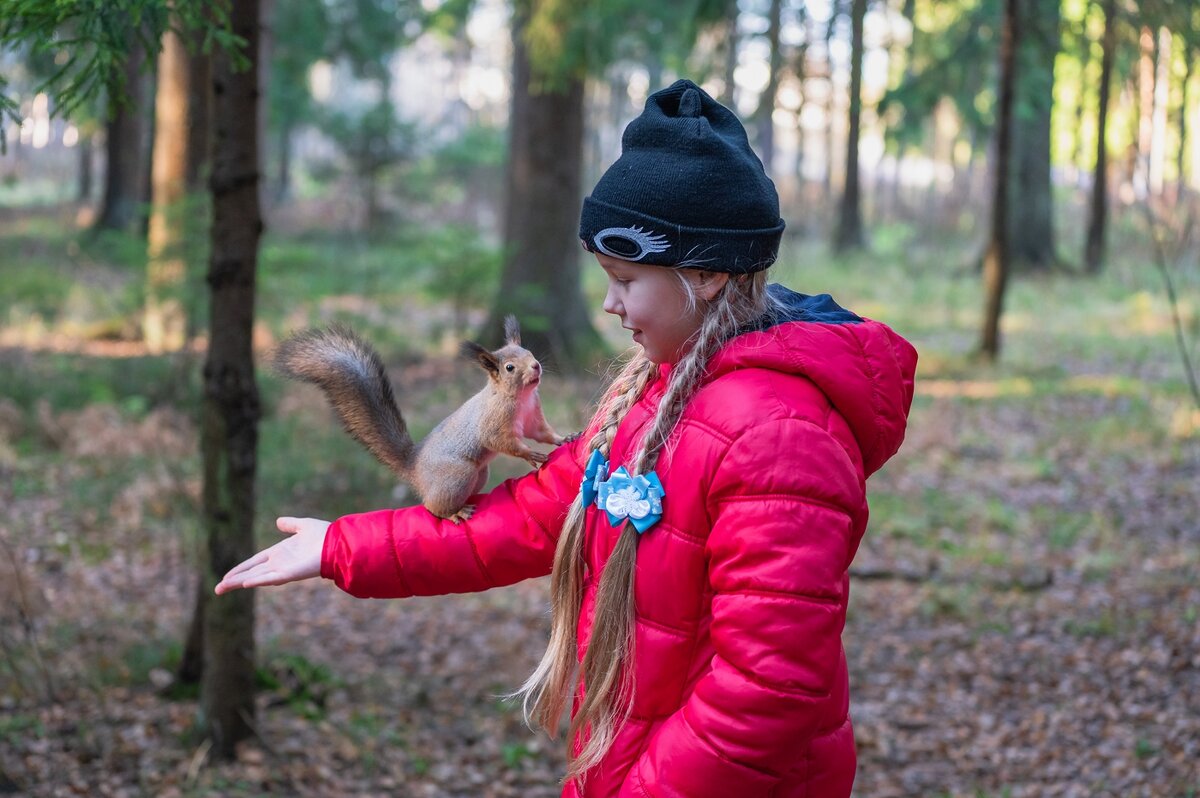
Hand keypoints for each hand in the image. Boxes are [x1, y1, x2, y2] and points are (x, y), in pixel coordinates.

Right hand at [214, 516, 329, 593]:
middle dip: (234, 580)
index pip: (255, 562)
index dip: (241, 568)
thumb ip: (290, 524)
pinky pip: (270, 577)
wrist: (339, 543)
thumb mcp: (303, 526)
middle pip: (251, 573)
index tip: (227, 576)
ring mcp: (283, 569)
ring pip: (255, 578)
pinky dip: (258, 580)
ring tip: (222, 588)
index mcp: (280, 553)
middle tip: (217, 589)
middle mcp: (279, 563)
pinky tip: (245, 583)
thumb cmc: (324, 535)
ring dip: (239, 582)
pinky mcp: (290, 574)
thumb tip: (278, 521)